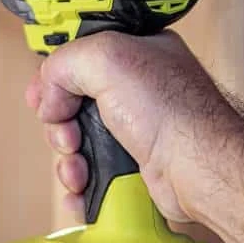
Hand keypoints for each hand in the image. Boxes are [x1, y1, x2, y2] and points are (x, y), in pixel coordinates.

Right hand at [25, 30, 243, 224]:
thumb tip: (50, 94)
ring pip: (78, 142)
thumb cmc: (173, 112)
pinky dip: (81, 184)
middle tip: (68, 136)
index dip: (54, 78)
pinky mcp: (134, 163)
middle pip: (71, 103)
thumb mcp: (107, 58)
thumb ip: (65, 61)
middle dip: (59, 125)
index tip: (45, 98)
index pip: (77, 57)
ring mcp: (134, 128)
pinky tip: (82, 190)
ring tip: (78, 170)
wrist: (199, 170)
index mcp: (134, 52)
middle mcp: (135, 88)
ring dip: (68, 160)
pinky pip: (93, 172)